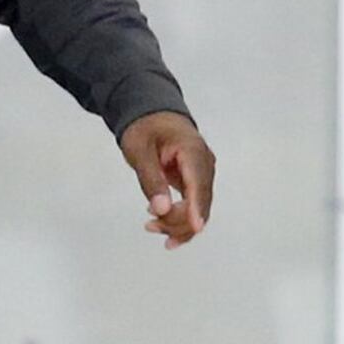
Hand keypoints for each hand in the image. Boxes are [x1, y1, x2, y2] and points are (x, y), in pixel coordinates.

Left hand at [120, 112, 215, 249]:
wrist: (152, 116)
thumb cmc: (146, 128)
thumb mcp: (139, 151)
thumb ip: (151, 179)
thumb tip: (161, 209)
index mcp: (193, 150)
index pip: (198, 184)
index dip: (197, 207)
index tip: (196, 227)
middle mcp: (204, 164)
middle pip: (200, 202)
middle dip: (178, 221)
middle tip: (149, 225)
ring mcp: (203, 174)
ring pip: (199, 209)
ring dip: (177, 224)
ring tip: (150, 225)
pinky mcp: (197, 182)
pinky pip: (194, 206)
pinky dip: (179, 219)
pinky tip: (161, 223)